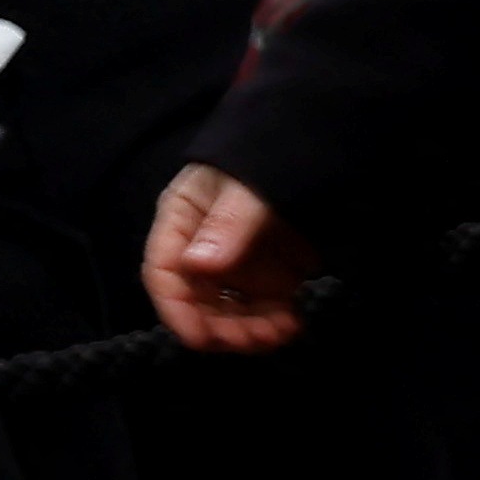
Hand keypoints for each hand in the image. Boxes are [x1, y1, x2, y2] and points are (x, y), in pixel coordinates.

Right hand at [145, 163, 317, 353]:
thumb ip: (227, 222)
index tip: (199, 337)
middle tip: (253, 339)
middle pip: (197, 300)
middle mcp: (203, 248)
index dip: (176, 308)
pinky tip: (291, 324)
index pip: (164, 271)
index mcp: (181, 220)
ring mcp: (237, 263)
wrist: (316, 139)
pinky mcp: (270, 272)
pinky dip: (273, 323)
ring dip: (249, 330)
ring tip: (281, 332)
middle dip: (221, 326)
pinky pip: (262, 307)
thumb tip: (199, 264)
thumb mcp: (247, 182)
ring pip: (229, 310)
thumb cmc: (270, 152)